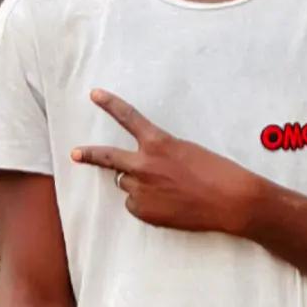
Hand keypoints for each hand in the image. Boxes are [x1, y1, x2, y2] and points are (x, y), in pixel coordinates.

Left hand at [71, 89, 256, 233]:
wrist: (231, 201)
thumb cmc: (217, 172)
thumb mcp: (187, 150)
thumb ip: (159, 154)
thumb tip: (142, 169)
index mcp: (158, 142)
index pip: (128, 117)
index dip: (110, 104)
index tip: (95, 94)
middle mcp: (144, 165)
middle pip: (106, 157)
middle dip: (88, 155)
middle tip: (75, 153)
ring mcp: (142, 190)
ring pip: (125, 184)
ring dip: (137, 184)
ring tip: (166, 189)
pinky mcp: (145, 212)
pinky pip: (135, 205)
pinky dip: (147, 205)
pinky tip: (169, 205)